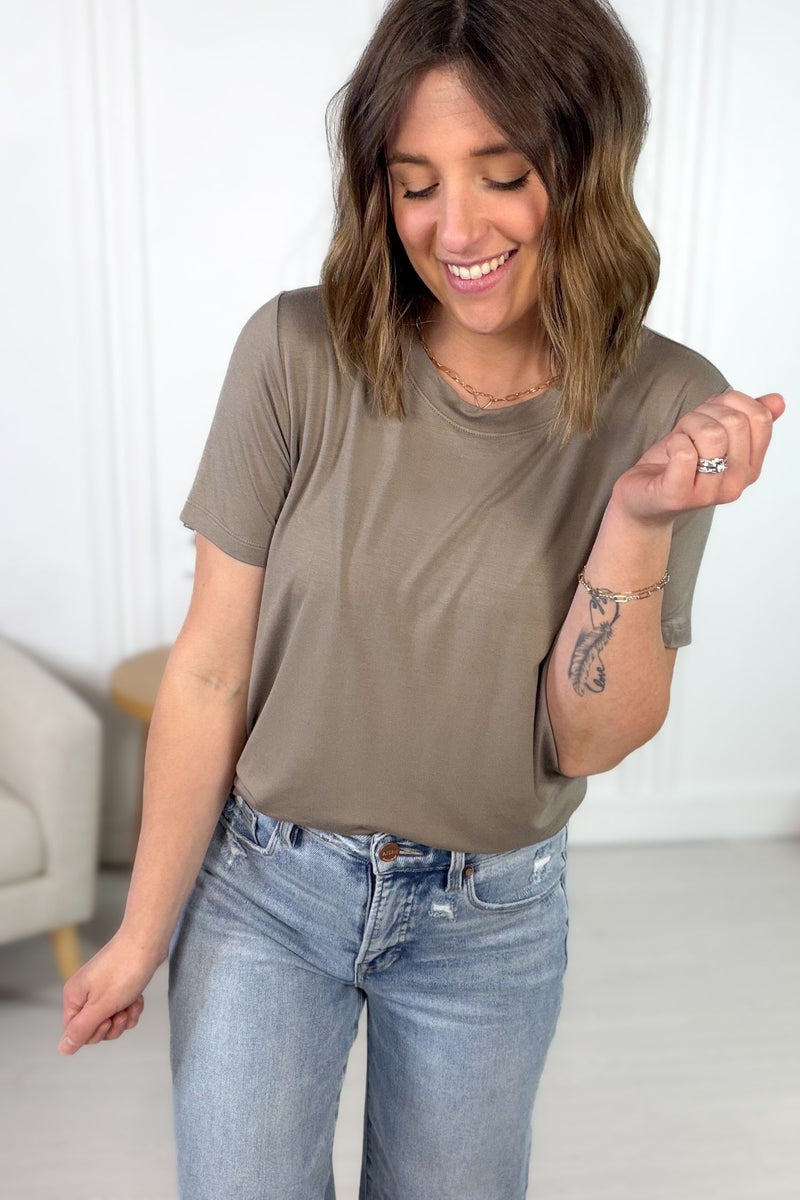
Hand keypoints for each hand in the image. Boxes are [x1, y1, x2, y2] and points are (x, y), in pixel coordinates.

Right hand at [57, 929, 161, 1054]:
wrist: (147, 941)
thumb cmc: (124, 970)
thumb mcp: (101, 1006)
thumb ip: (81, 1029)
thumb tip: (63, 1048)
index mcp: (74, 997)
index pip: (76, 1033)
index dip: (94, 1033)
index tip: (107, 1021)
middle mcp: (85, 993)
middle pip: (95, 1029)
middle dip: (113, 1026)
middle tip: (121, 1011)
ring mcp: (103, 989)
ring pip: (112, 1021)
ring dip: (126, 1016)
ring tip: (132, 1002)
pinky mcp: (119, 987)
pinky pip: (123, 1009)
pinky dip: (133, 1007)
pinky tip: (138, 998)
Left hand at [612, 390, 784, 525]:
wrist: (642, 498)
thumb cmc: (677, 464)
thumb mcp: (713, 433)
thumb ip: (745, 418)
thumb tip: (777, 401)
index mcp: (750, 467)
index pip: (760, 418)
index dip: (732, 402)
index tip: (712, 414)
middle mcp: (736, 483)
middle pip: (735, 422)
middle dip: (705, 413)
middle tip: (689, 430)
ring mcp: (709, 493)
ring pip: (711, 434)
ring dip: (687, 426)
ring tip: (679, 440)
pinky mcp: (678, 495)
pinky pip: (684, 452)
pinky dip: (673, 442)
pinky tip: (669, 454)